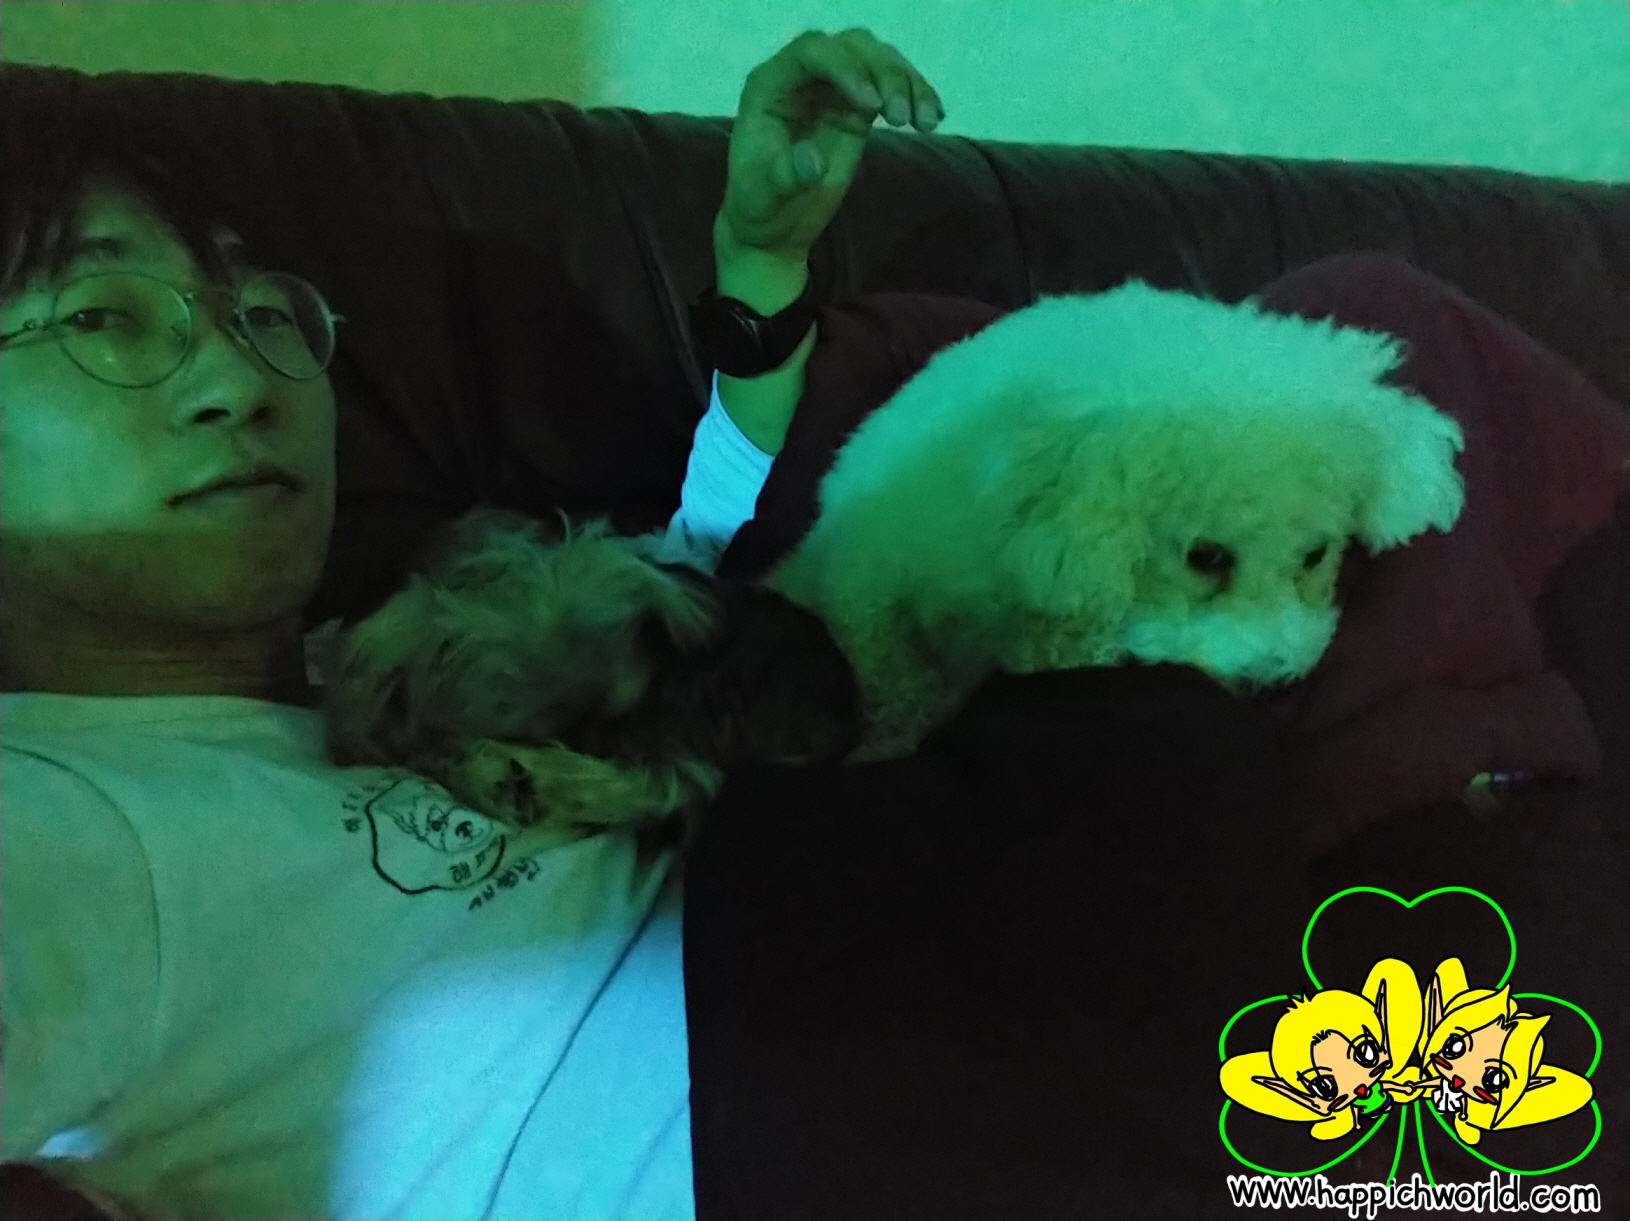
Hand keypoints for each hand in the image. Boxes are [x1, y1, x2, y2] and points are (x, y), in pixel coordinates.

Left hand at [717, 28, 944, 260]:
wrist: (774, 225)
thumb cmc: (759, 208)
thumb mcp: (763, 199)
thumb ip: (785, 177)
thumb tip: (813, 160)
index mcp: (770, 86)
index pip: (811, 52)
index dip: (845, 68)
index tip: (872, 107)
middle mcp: (802, 77)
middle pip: (852, 47)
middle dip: (885, 73)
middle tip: (904, 119)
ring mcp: (832, 89)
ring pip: (877, 60)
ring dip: (908, 84)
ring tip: (927, 123)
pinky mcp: (856, 108)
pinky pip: (890, 87)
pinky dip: (915, 97)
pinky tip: (933, 119)